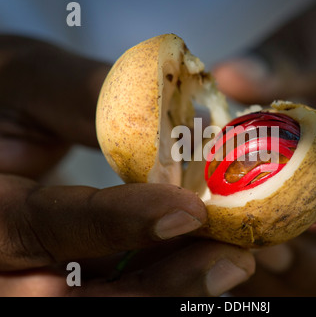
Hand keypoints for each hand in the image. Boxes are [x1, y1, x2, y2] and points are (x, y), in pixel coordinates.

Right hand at [0, 35, 254, 295]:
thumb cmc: (3, 93)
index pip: (38, 226)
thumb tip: (185, 118)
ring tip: (230, 263)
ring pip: (97, 301)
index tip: (189, 211)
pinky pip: (105, 289)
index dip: (116, 223)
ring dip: (169, 288)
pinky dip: (157, 278)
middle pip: (73, 297)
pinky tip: (200, 259)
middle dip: (159, 285)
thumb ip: (95, 99)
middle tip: (230, 260)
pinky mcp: (52, 274)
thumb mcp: (32, 82)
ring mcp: (24, 275)